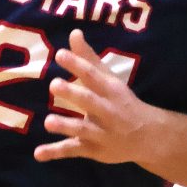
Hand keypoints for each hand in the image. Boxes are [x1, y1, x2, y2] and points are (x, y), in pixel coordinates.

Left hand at [35, 29, 155, 164]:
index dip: (77, 65)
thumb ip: (88, 58)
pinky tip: (38, 154)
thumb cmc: (122, 102)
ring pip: (82, 129)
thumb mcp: (109, 80)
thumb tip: (74, 33)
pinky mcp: (93, 150)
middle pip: (90, 101)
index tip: (60, 54)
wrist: (149, 136)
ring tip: (48, 122)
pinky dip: (56, 153)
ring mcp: (101, 133)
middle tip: (54, 85)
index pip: (93, 75)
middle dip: (73, 94)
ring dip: (66, 126)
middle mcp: (107, 111)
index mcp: (110, 90)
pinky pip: (74, 151)